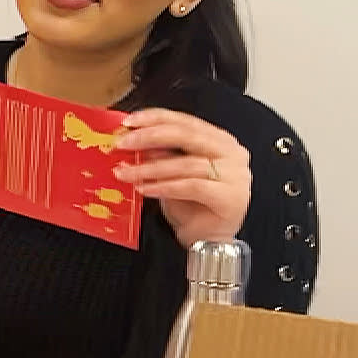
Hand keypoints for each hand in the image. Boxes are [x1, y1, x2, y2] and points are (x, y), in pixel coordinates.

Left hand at [116, 108, 252, 247]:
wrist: (206, 240)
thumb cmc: (191, 205)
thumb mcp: (170, 173)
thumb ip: (160, 153)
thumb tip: (134, 137)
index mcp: (219, 140)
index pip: (186, 121)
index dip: (155, 118)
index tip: (128, 121)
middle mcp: (231, 153)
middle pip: (188, 136)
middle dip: (150, 137)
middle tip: (123, 144)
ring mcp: (235, 175)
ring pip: (186, 163)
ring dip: (150, 168)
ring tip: (125, 173)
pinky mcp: (230, 197)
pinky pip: (191, 186)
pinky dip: (164, 187)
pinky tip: (143, 189)